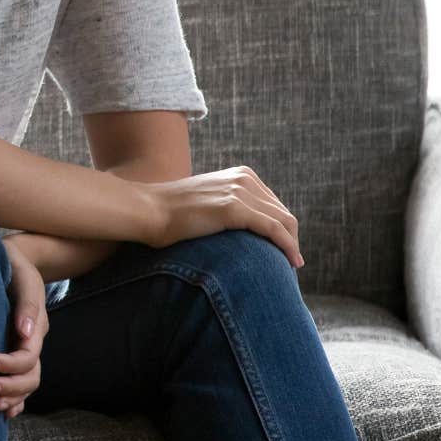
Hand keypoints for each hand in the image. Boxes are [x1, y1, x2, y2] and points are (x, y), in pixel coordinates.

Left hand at [0, 237, 47, 419]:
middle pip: (31, 376)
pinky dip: (16, 398)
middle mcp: (31, 341)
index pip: (28, 356)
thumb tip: (25, 332)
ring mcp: (23, 348)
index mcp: (35, 327)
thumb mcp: (23, 277)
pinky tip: (4, 410)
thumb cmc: (15, 265)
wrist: (14, 260)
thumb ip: (27, 304)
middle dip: (11, 386)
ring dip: (13, 396)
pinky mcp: (13, 350)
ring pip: (27, 383)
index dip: (10, 364)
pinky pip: (20, 380)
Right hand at [142, 166, 302, 267]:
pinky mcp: (235, 208)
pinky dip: (288, 247)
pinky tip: (293, 262)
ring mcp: (239, 191)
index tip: (282, 250)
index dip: (283, 228)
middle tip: (289, 262)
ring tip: (292, 265)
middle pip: (284, 213)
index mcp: (240, 175)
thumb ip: (227, 206)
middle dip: (291, 238)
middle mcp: (244, 178)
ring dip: (292, 245)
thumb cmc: (169, 213)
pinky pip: (275, 230)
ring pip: (285, 222)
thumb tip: (241, 229)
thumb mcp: (206, 202)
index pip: (275, 204)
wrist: (147, 210)